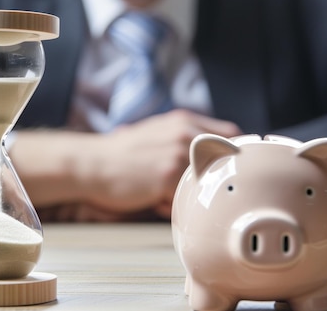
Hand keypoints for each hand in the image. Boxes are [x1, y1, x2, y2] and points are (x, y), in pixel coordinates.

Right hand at [81, 109, 241, 218]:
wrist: (92, 163)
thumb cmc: (124, 152)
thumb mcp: (159, 131)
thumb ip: (187, 136)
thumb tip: (218, 149)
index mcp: (185, 121)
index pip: (232, 134)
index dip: (234, 154)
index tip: (229, 168)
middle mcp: (186, 134)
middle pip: (226, 160)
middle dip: (217, 178)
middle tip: (199, 189)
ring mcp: (178, 155)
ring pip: (206, 182)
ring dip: (192, 193)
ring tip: (166, 193)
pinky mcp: (167, 177)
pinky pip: (186, 199)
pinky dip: (173, 205)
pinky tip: (154, 200)